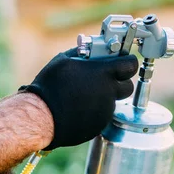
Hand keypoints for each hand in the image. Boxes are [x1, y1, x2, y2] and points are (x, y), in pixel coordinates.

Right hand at [19, 48, 137, 149]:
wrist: (42, 116)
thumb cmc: (51, 86)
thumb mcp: (64, 60)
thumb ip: (82, 53)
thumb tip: (90, 49)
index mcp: (103, 73)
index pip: (131, 64)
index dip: (128, 62)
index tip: (122, 62)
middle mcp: (109, 92)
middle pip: (128, 86)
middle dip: (121, 82)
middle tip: (106, 80)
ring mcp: (106, 110)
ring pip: (114, 101)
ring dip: (105, 97)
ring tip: (84, 95)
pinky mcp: (101, 124)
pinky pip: (103, 114)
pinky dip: (95, 111)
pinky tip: (79, 108)